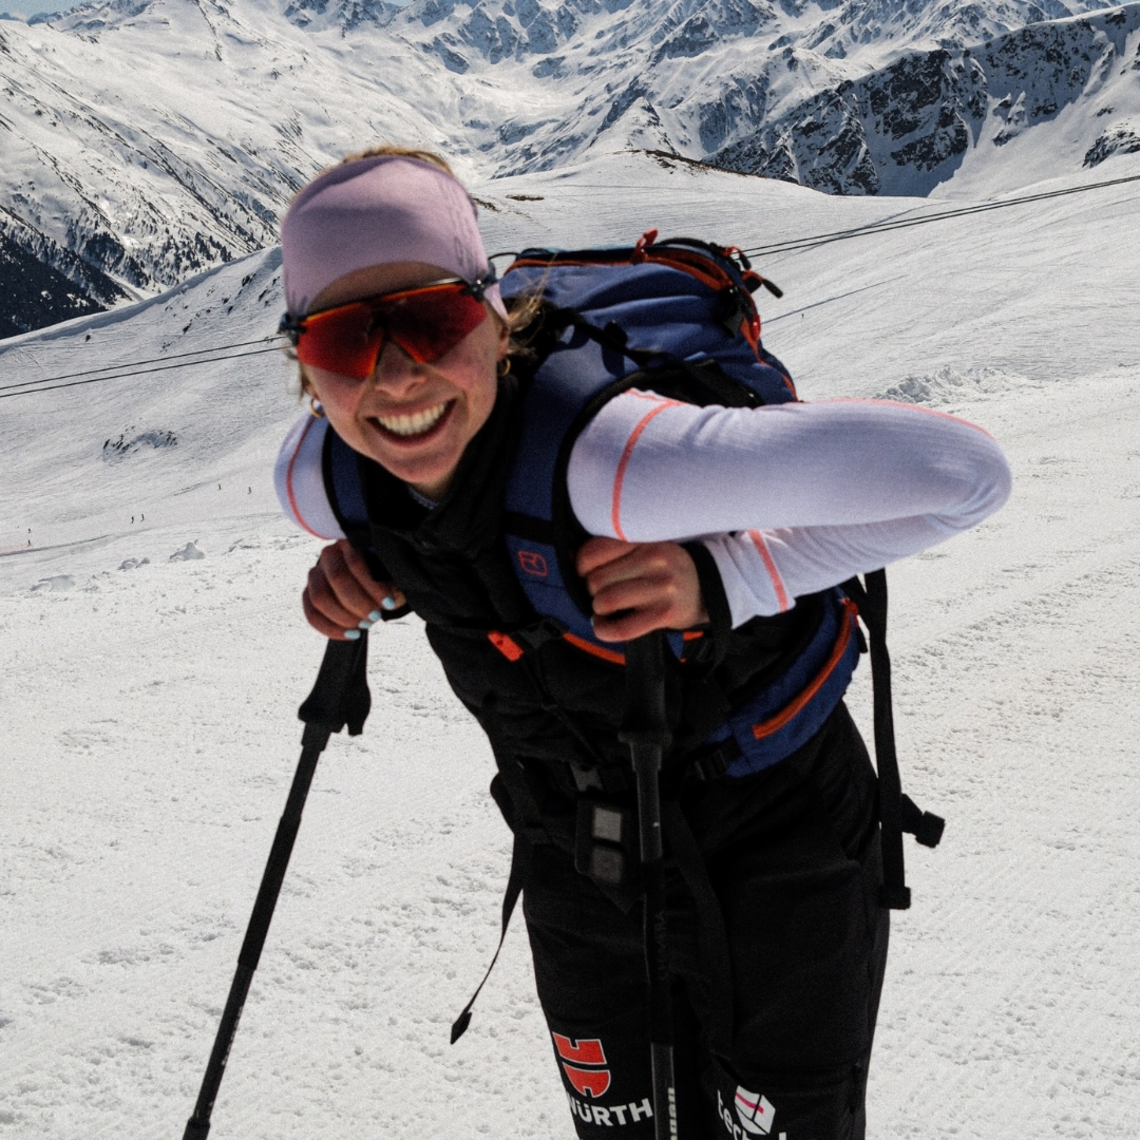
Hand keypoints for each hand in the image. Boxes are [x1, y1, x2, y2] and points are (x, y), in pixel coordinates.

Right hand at [302, 539, 406, 639]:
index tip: (389, 604)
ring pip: (319, 598)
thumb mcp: (395, 575)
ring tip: (365, 624)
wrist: (376, 581)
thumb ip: (393, 582)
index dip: (373, 587)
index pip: (356, 562)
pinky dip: (330, 629)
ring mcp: (316, 574)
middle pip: (337, 579)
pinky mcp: (309, 594)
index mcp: (351, 542)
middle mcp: (329, 555)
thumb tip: (389, 600)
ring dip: (344, 617)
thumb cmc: (387, 576)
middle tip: (375, 616)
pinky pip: (312, 614)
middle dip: (359, 603)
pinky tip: (351, 635)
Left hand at [576, 536, 706, 642]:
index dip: (581, 566)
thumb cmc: (665, 569)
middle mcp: (654, 560)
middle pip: (595, 580)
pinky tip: (603, 626)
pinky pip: (621, 628)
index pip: (593, 552)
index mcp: (644, 540)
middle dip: (592, 591)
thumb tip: (569, 557)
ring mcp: (660, 588)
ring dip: (598, 610)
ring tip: (606, 609)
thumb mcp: (643, 549)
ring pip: (605, 601)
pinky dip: (604, 630)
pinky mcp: (664, 614)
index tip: (588, 573)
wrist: (708, 589)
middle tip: (604, 592)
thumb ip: (610, 550)